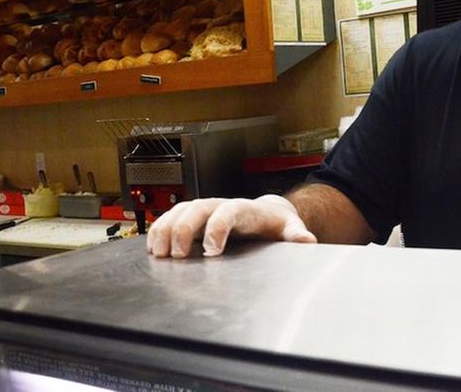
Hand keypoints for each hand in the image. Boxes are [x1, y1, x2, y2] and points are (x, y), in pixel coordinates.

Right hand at [146, 195, 316, 258]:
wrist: (265, 212)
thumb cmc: (274, 223)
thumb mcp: (288, 228)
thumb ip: (295, 234)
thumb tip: (307, 240)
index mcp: (244, 208)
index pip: (228, 211)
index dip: (218, 228)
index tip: (212, 251)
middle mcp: (221, 205)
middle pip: (198, 208)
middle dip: (184, 229)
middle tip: (176, 256)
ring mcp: (205, 210)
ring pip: (180, 210)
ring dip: (166, 229)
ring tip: (158, 252)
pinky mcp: (193, 218)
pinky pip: (171, 217)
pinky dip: (159, 229)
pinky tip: (152, 247)